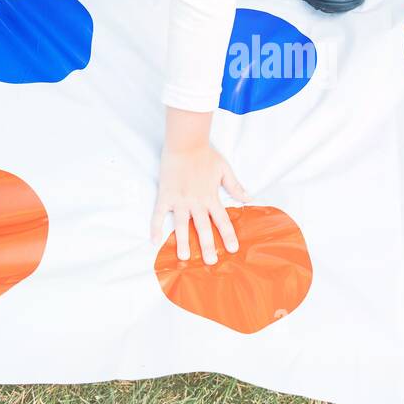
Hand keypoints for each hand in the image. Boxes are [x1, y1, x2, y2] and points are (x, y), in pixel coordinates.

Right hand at [149, 144, 247, 264]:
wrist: (185, 142)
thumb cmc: (205, 154)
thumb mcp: (225, 169)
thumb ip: (236, 186)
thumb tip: (249, 198)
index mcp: (211, 197)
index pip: (222, 220)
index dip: (228, 235)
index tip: (232, 249)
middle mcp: (196, 202)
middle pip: (203, 228)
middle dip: (207, 246)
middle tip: (210, 262)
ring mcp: (180, 200)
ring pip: (181, 225)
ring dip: (182, 241)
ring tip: (183, 257)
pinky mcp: (165, 195)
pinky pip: (159, 214)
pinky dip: (155, 227)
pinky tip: (154, 241)